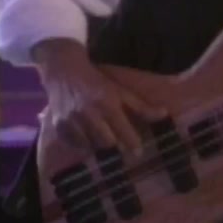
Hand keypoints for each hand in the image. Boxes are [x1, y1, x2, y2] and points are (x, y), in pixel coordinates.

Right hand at [32, 40, 165, 152]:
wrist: (64, 70)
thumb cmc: (97, 81)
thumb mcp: (120, 91)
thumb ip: (141, 107)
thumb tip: (164, 115)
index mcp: (107, 102)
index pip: (122, 129)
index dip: (132, 143)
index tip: (138, 152)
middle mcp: (89, 112)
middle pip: (106, 142)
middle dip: (115, 148)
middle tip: (121, 148)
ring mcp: (71, 120)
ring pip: (90, 146)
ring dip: (99, 148)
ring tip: (104, 143)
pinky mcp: (58, 126)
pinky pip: (74, 145)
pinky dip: (82, 146)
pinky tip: (87, 139)